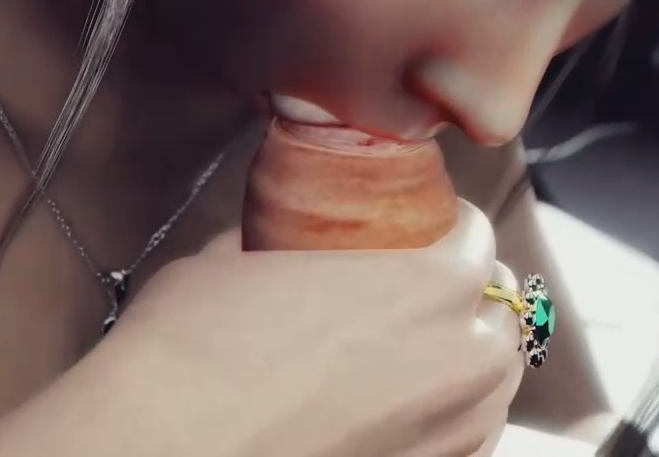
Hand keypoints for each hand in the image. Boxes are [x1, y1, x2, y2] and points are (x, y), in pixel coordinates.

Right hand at [0, 200, 524, 456]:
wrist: (159, 447)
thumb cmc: (192, 351)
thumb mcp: (236, 259)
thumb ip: (289, 240)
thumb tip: (285, 236)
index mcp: (432, 285)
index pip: (477, 235)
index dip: (446, 224)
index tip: (421, 226)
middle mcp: (462, 361)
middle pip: (499, 308)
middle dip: (465, 291)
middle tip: (414, 287)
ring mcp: (454, 434)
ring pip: (492, 378)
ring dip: (462, 354)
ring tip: (410, 351)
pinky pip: (467, 437)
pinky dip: (447, 416)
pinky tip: (398, 407)